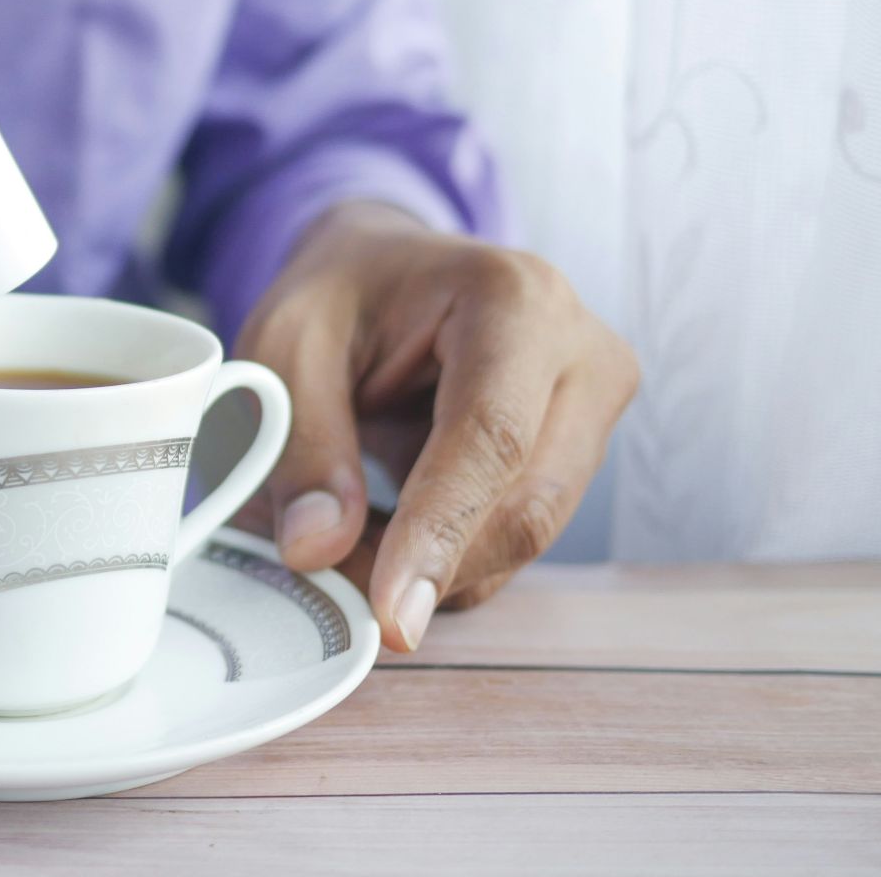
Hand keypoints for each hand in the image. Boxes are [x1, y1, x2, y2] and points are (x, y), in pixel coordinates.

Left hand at [235, 201, 638, 651]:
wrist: (388, 268)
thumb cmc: (342, 293)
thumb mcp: (286, 345)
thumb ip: (301, 445)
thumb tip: (318, 550)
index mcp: (515, 298)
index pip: (493, 437)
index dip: (441, 532)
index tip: (391, 612)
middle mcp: (582, 351)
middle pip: (527, 503)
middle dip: (429, 567)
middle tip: (331, 584)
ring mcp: (595, 406)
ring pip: (526, 534)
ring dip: (434, 567)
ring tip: (345, 540)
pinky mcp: (582, 453)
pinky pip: (518, 536)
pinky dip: (448, 558)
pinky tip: (389, 532)